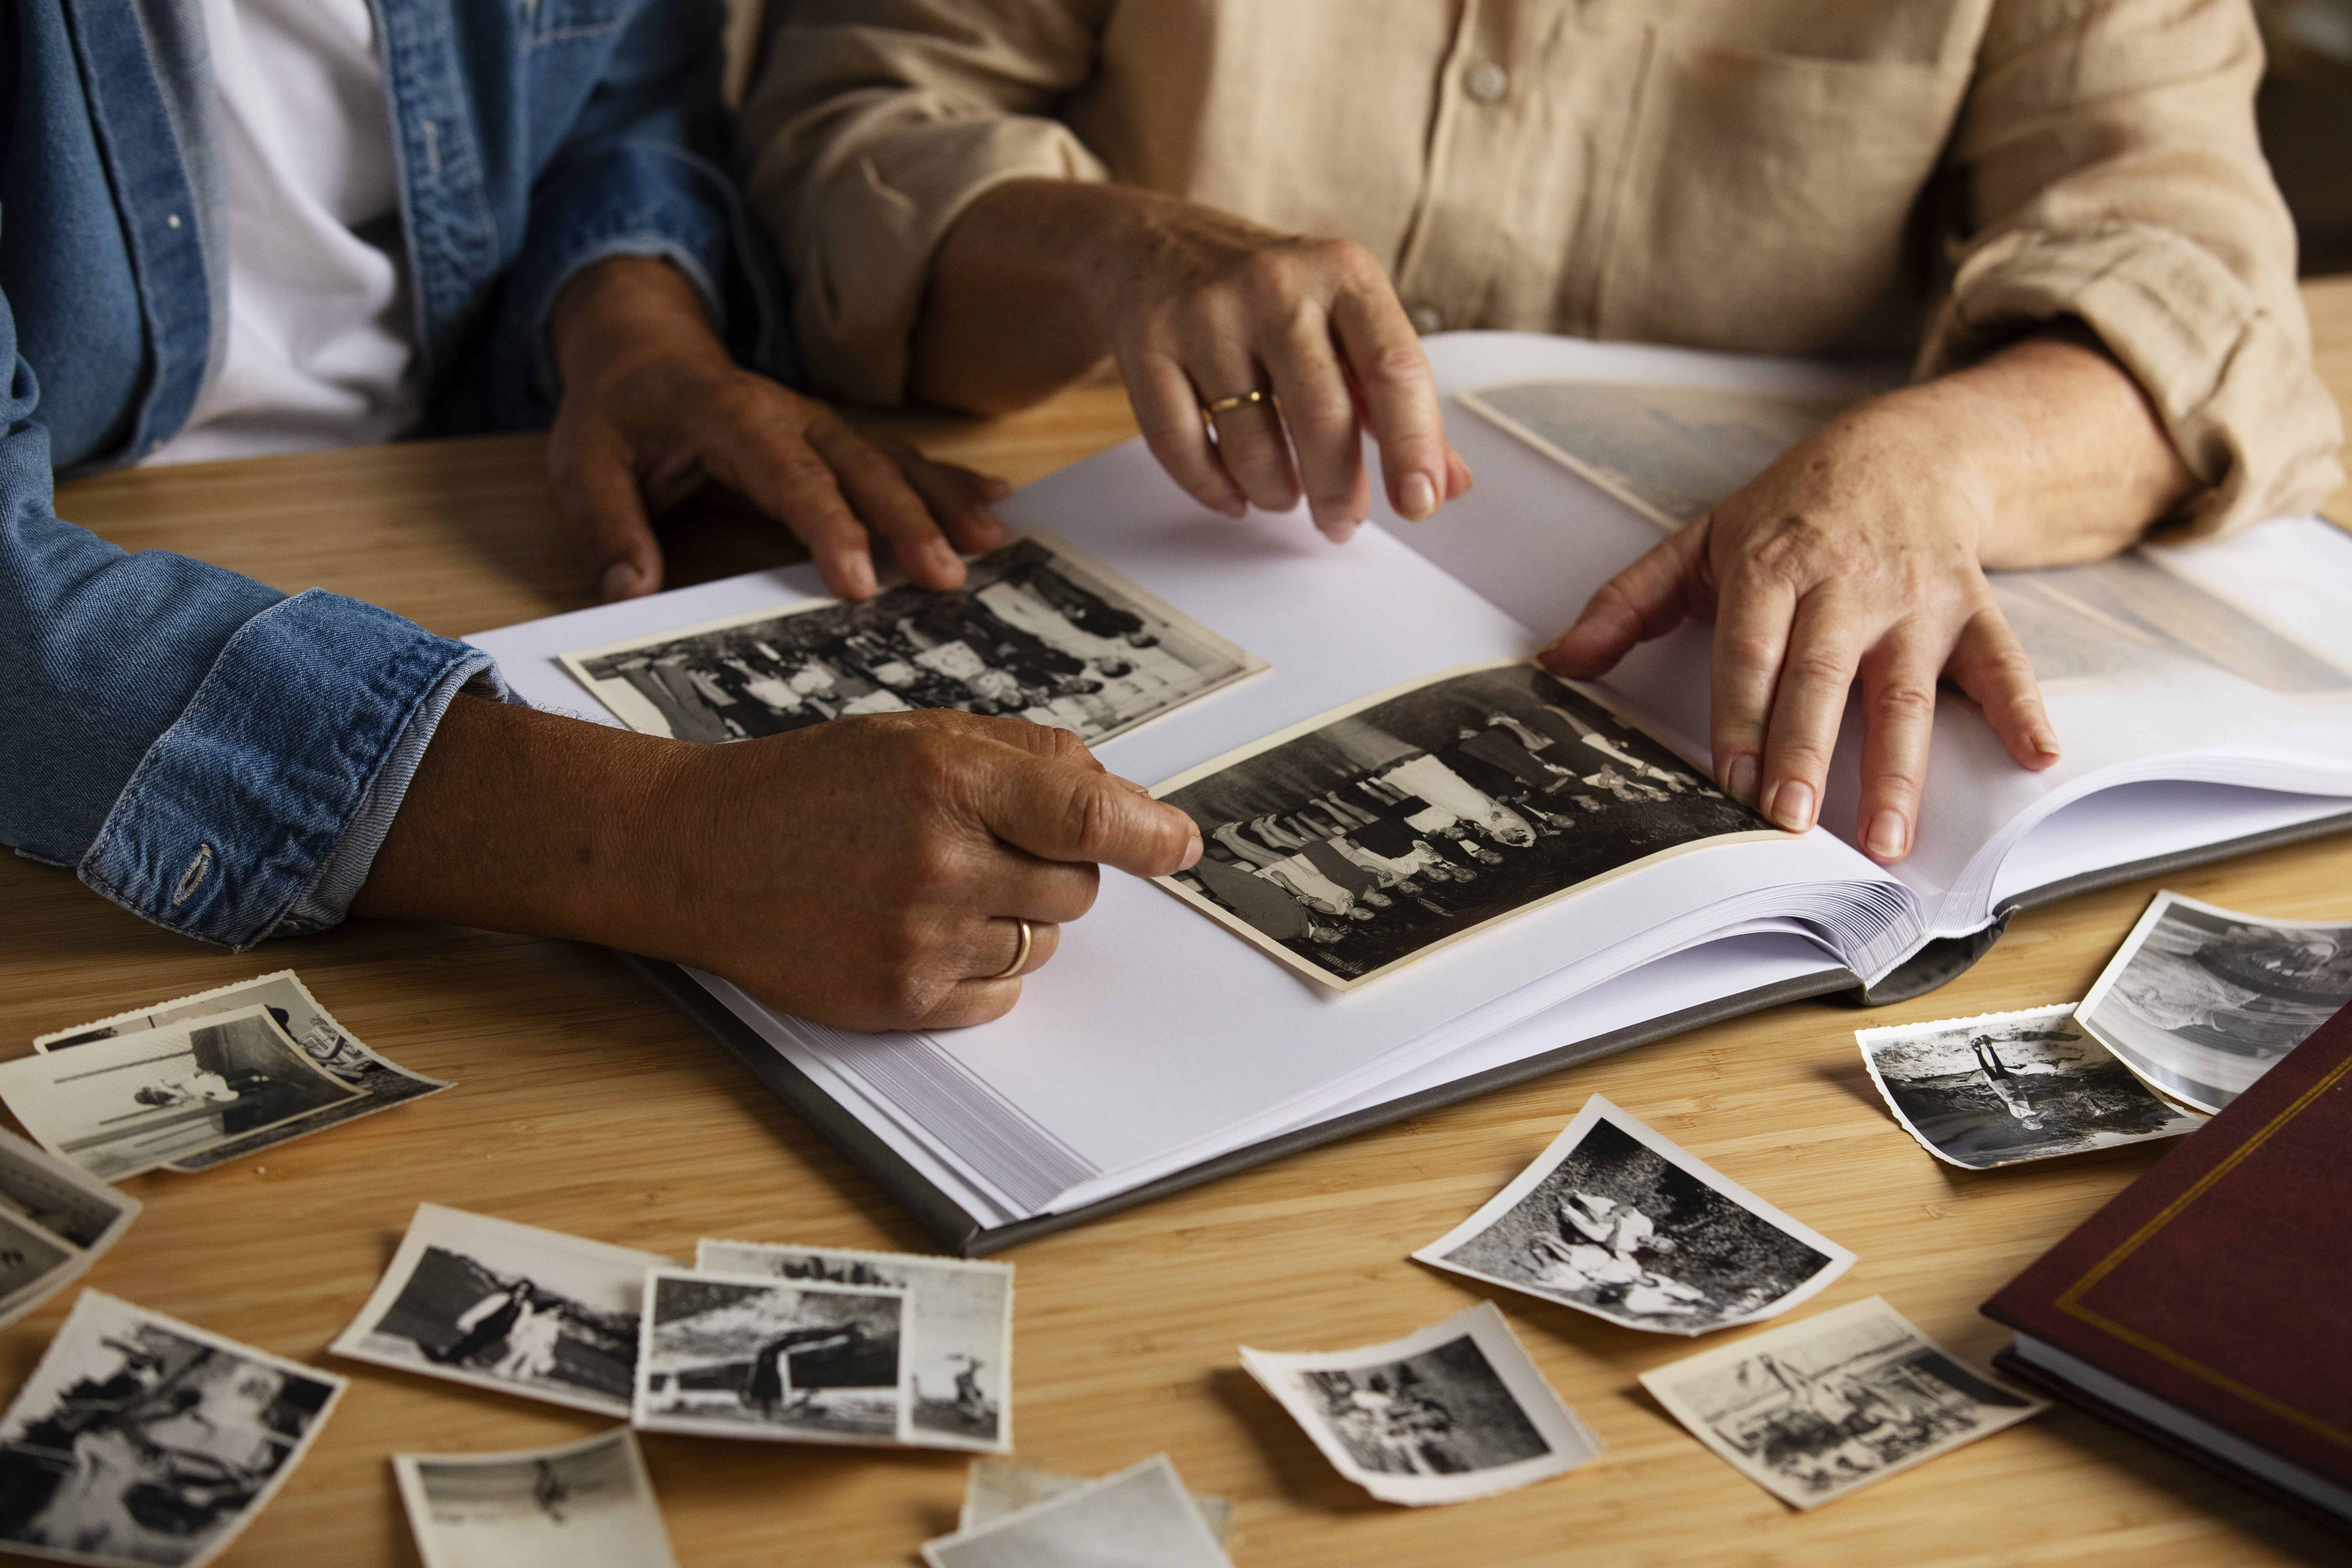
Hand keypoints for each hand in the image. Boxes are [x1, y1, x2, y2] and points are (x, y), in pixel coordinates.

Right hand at [353, 700, 1203, 1031]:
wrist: (703, 852)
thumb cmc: (815, 787)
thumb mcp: (919, 734)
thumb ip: (1026, 755)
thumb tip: (1127, 801)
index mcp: (949, 776)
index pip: (1089, 812)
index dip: (1150, 833)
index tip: (1181, 845)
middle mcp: (940, 857)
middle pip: (1078, 886)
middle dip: (1053, 867)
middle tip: (983, 845)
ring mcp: (921, 935)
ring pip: (1045, 940)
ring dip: (1016, 916)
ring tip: (937, 884)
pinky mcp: (902, 996)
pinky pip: (1003, 991)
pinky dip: (983, 965)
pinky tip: (921, 928)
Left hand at [549, 256, 1008, 602]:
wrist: (641, 352)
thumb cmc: (617, 415)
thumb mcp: (582, 464)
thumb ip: (606, 525)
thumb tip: (628, 590)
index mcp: (731, 418)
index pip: (790, 477)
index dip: (830, 528)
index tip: (859, 582)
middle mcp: (790, 416)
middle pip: (860, 468)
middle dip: (909, 521)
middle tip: (948, 576)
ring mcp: (822, 423)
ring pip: (893, 460)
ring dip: (945, 500)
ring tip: (994, 541)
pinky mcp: (839, 437)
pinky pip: (901, 458)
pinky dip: (948, 480)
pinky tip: (995, 503)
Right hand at [912, 181, 1471, 539]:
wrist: (1156, 246)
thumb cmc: (1269, 295)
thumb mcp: (1345, 322)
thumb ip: (1395, 400)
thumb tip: (1447, 482)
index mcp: (1343, 273)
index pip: (1394, 368)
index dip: (1413, 446)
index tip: (1420, 503)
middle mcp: (1275, 286)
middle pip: (1321, 418)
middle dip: (1337, 491)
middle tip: (1342, 521)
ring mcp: (1205, 314)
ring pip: (1251, 445)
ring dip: (1276, 493)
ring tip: (1285, 494)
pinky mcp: (1148, 346)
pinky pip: (1184, 448)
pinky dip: (1216, 489)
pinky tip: (1235, 493)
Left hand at [1538, 333, 2195, 861]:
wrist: (1902, 451)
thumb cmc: (1790, 511)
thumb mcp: (1700, 542)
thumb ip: (1626, 604)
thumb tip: (1555, 661)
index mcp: (1774, 568)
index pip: (1752, 652)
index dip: (1740, 717)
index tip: (1727, 779)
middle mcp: (1847, 585)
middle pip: (1823, 681)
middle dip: (1808, 756)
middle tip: (1793, 823)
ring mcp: (1915, 600)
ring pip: (1906, 693)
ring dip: (1900, 770)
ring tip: (1892, 839)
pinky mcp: (1971, 609)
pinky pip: (2002, 664)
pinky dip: (2024, 710)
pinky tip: (2036, 757)